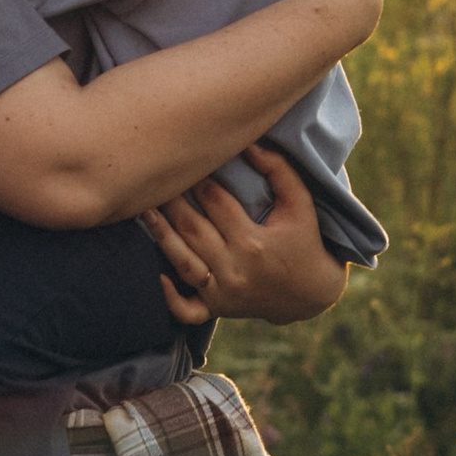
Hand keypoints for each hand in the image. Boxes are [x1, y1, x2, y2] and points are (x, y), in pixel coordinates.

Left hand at [142, 147, 351, 327]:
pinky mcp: (218, 309)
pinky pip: (187, 310)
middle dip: (172, 202)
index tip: (188, 161)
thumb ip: (279, 170)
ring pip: (182, 262)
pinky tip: (157, 276)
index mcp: (253, 243)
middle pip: (192, 230)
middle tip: (155, 178)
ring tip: (144, 210)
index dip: (200, 180)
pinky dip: (170, 298)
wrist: (312, 294)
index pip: (216, 203)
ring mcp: (223, 293)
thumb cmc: (305, 241)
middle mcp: (234, 270)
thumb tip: (250, 145)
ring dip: (160, 236)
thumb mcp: (300, 204)